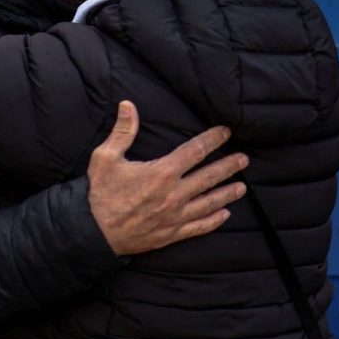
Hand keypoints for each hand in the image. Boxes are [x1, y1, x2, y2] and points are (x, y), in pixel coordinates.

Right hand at [86, 102, 247, 256]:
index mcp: (161, 173)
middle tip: (244, 159)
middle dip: (229, 166)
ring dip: (227, 194)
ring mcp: (175, 216)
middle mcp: (174, 195)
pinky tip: (224, 215)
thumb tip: (127, 104)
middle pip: (209, 177)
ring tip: (242, 187)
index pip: (195, 151)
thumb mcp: (106, 157)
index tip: (226, 132)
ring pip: (209, 203)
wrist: (94, 232)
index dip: (213, 140)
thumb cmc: (100, 193)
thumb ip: (122, 131)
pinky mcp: (172, 233)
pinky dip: (214, 221)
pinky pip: (199, 227)